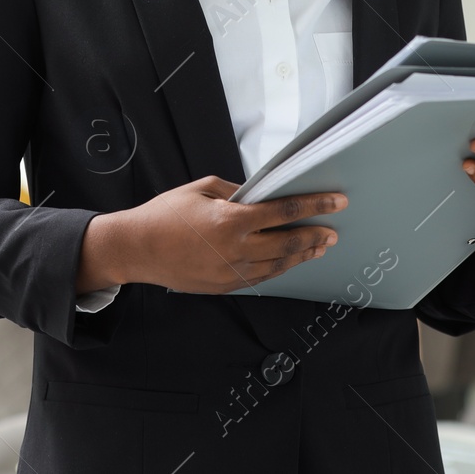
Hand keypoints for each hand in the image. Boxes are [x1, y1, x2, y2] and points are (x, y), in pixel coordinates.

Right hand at [77, 176, 346, 294]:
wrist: (136, 249)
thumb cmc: (165, 214)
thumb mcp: (202, 188)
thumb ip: (236, 193)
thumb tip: (261, 195)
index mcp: (232, 220)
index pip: (284, 211)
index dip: (315, 206)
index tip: (337, 202)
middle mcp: (236, 249)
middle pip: (288, 243)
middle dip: (315, 235)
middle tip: (333, 230)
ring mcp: (231, 271)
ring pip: (278, 265)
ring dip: (302, 255)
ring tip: (319, 246)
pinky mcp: (225, 285)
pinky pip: (260, 277)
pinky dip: (279, 268)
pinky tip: (289, 261)